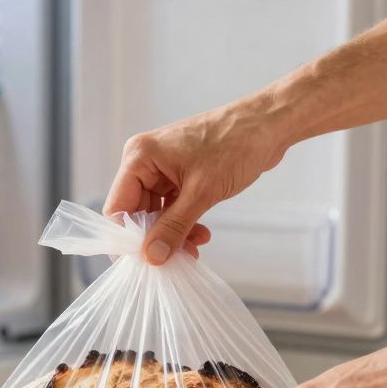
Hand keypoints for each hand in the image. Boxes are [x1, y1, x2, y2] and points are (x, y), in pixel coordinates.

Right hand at [103, 94, 292, 263]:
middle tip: (175, 260)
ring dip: (172, 233)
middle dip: (155, 238)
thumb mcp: (201, 192)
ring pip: (156, 213)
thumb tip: (151, 257)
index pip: (117, 206)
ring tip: (193, 250)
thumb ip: (173, 227)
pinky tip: (200, 235)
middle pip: (136, 212)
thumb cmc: (235, 145)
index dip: (127, 238)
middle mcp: (146, 161)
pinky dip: (183, 223)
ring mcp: (164, 168)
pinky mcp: (181, 174)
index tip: (146, 262)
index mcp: (140, 157)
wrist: (269, 125)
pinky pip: (172, 207)